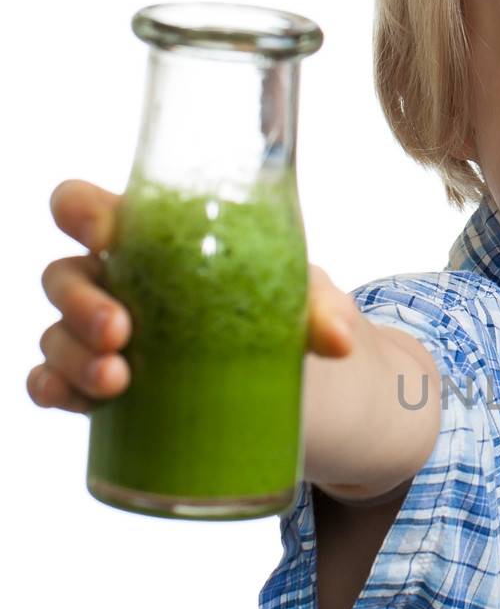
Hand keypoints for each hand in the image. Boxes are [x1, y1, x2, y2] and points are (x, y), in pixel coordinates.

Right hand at [28, 178, 361, 414]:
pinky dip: (55, 389)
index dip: (81, 212)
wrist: (295, 386)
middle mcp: (116, 283)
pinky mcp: (105, 390)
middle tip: (122, 330)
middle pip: (65, 276)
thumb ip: (318, 308)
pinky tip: (72, 400)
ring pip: (58, 335)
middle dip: (81, 302)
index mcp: (151, 240)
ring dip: (73, 356)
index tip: (105, 233)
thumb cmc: (283, 315)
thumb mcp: (304, 302)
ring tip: (116, 381)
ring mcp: (103, 339)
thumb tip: (336, 340)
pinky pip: (56, 384)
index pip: (88, 208)